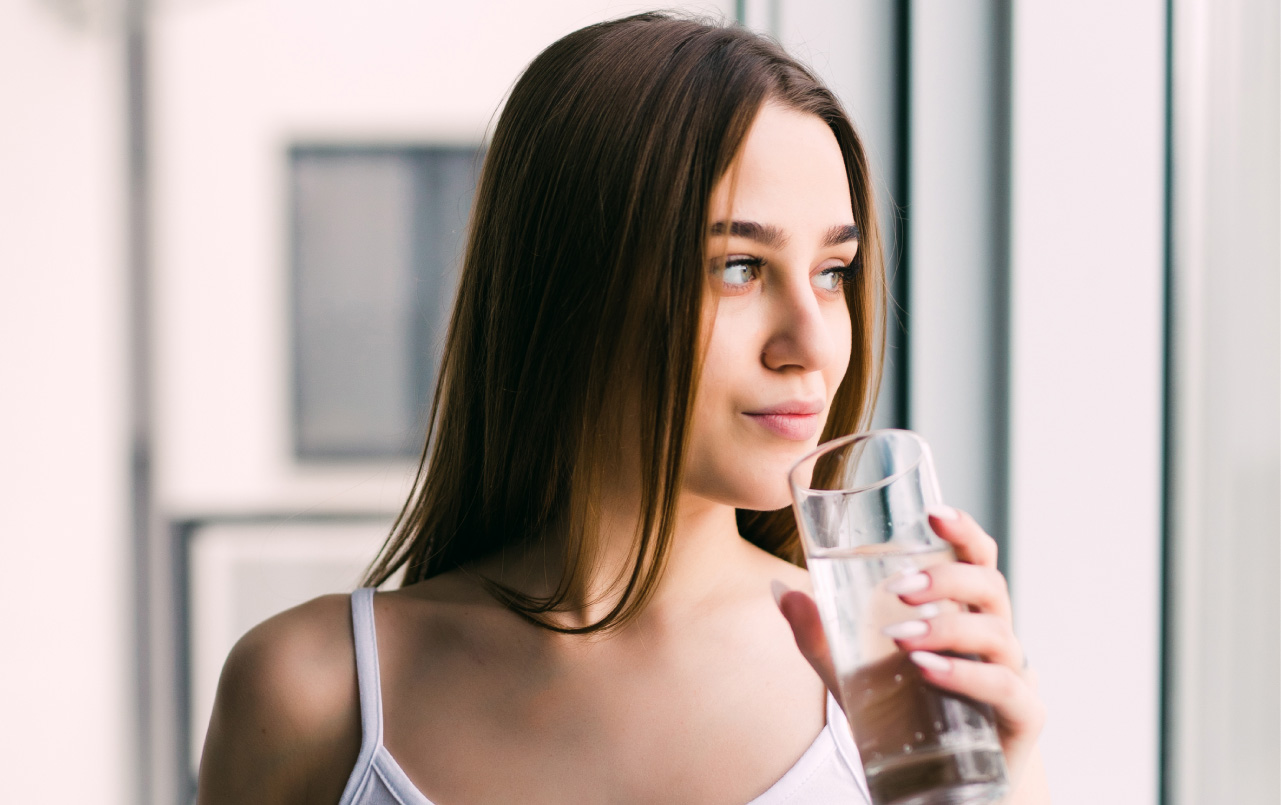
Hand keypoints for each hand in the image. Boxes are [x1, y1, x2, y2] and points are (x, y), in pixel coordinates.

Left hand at [773, 506, 1047, 799]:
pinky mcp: (1021, 718)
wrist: (939, 786)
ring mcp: (1013, 676)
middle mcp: (994, 637)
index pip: (975, 559)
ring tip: (900, 636)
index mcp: (963, 613)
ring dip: (947, 627)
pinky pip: (1007, 688)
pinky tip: (928, 670)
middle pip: (989, 587)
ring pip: (997, 634)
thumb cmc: (905, 714)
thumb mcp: (854, 673)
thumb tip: (784, 592)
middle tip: (899, 587)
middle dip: (946, 578)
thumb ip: (820, 635)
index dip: (963, 531)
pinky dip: (967, 675)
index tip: (934, 512)